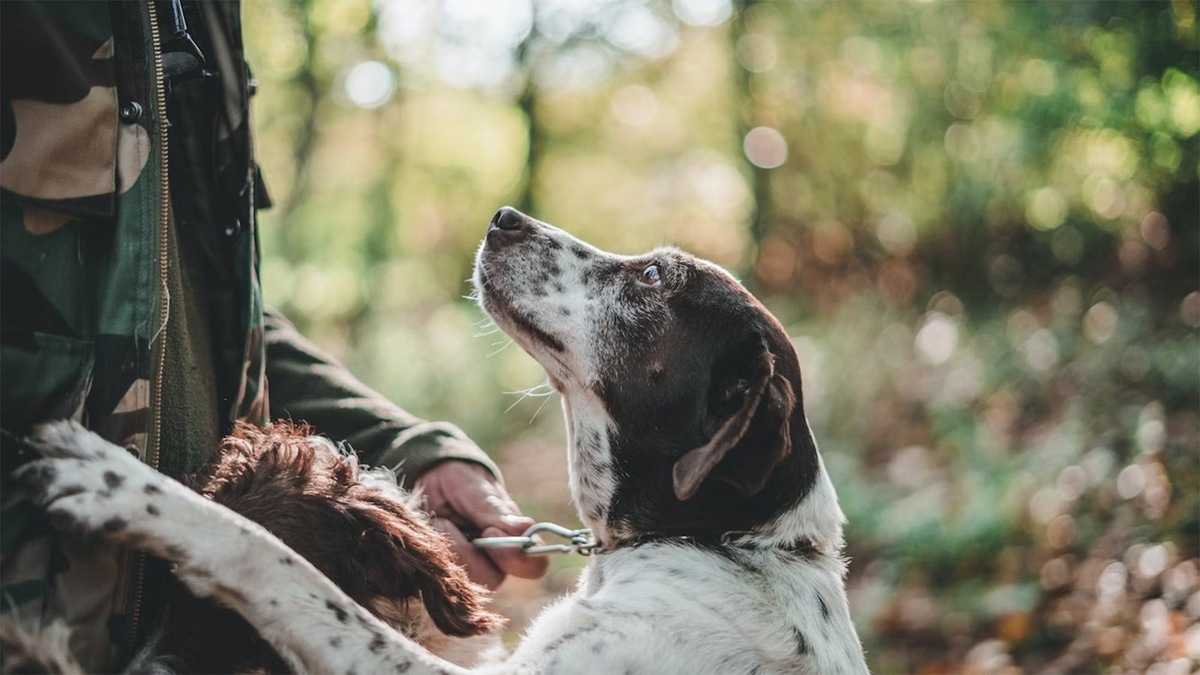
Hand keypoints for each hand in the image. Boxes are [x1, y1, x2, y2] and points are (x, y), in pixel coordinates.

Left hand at [415, 460, 548, 589]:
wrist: (429, 479)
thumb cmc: (460, 481)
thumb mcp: (475, 489)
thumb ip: (496, 511)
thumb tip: (526, 528)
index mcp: (516, 540)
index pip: (534, 566)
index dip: (514, 557)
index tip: (490, 531)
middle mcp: (496, 561)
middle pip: (491, 580)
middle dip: (466, 551)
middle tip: (449, 521)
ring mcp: (470, 572)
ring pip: (462, 580)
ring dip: (445, 548)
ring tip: (438, 522)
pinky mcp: (444, 575)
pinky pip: (437, 577)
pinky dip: (430, 552)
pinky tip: (430, 533)